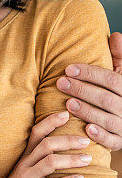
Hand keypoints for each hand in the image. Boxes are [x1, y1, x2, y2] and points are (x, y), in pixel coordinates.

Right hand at [0, 110, 91, 177]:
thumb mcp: (26, 167)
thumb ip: (39, 156)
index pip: (36, 132)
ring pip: (50, 163)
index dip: (50, 122)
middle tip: (86, 141)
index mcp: (26, 155)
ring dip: (71, 159)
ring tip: (87, 159)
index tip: (66, 114)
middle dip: (67, 140)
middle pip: (46, 145)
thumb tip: (62, 144)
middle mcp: (25, 164)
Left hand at [55, 32, 121, 150]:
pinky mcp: (121, 141)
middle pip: (105, 99)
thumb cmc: (120, 92)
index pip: (111, 80)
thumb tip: (116, 36)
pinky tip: (86, 129)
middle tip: (60, 83)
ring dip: (87, 111)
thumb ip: (119, 56)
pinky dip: (101, 136)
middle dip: (82, 90)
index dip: (90, 74)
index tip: (68, 69)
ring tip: (68, 103)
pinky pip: (112, 141)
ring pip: (107, 119)